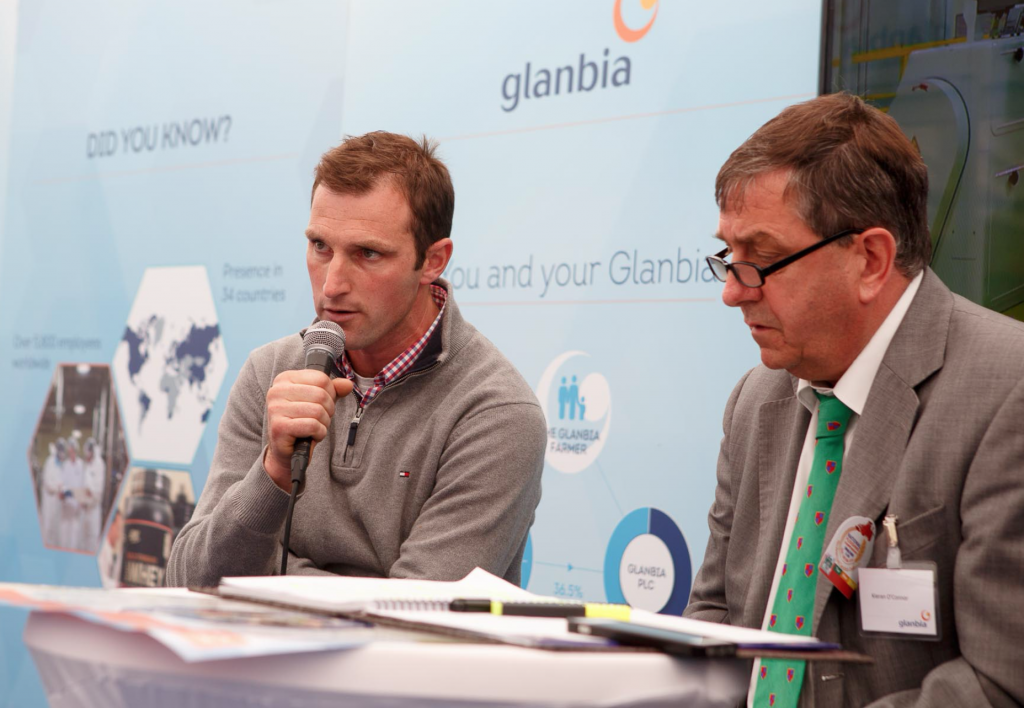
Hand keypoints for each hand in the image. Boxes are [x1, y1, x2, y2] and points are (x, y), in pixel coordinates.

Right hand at [263, 372, 353, 489]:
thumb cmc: (304, 422)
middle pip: (321, 394)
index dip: (330, 394)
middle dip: (328, 410)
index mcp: (285, 379)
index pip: (321, 378)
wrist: (289, 452)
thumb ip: (334, 390)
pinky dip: (319, 433)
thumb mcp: (320, 402)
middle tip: (318, 420)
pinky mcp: (279, 427)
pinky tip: (310, 436)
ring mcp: (275, 409)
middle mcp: (276, 391)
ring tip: (313, 428)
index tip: (320, 405)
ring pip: (318, 410)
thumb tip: (348, 384)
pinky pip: (313, 425)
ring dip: (323, 423)